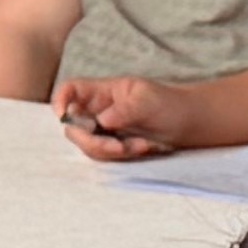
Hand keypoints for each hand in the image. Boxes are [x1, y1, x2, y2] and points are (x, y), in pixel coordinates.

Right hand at [53, 76, 190, 161]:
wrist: (187, 123)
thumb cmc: (167, 103)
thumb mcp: (147, 100)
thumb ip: (124, 109)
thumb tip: (101, 121)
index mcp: (101, 92)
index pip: (70, 91)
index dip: (60, 101)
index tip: (63, 116)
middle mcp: (96, 111)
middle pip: (74, 126)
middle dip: (92, 141)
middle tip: (119, 148)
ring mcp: (102, 131)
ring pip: (88, 145)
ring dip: (111, 151)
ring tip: (141, 145)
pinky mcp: (111, 147)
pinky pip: (104, 156)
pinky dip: (122, 156)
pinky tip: (143, 147)